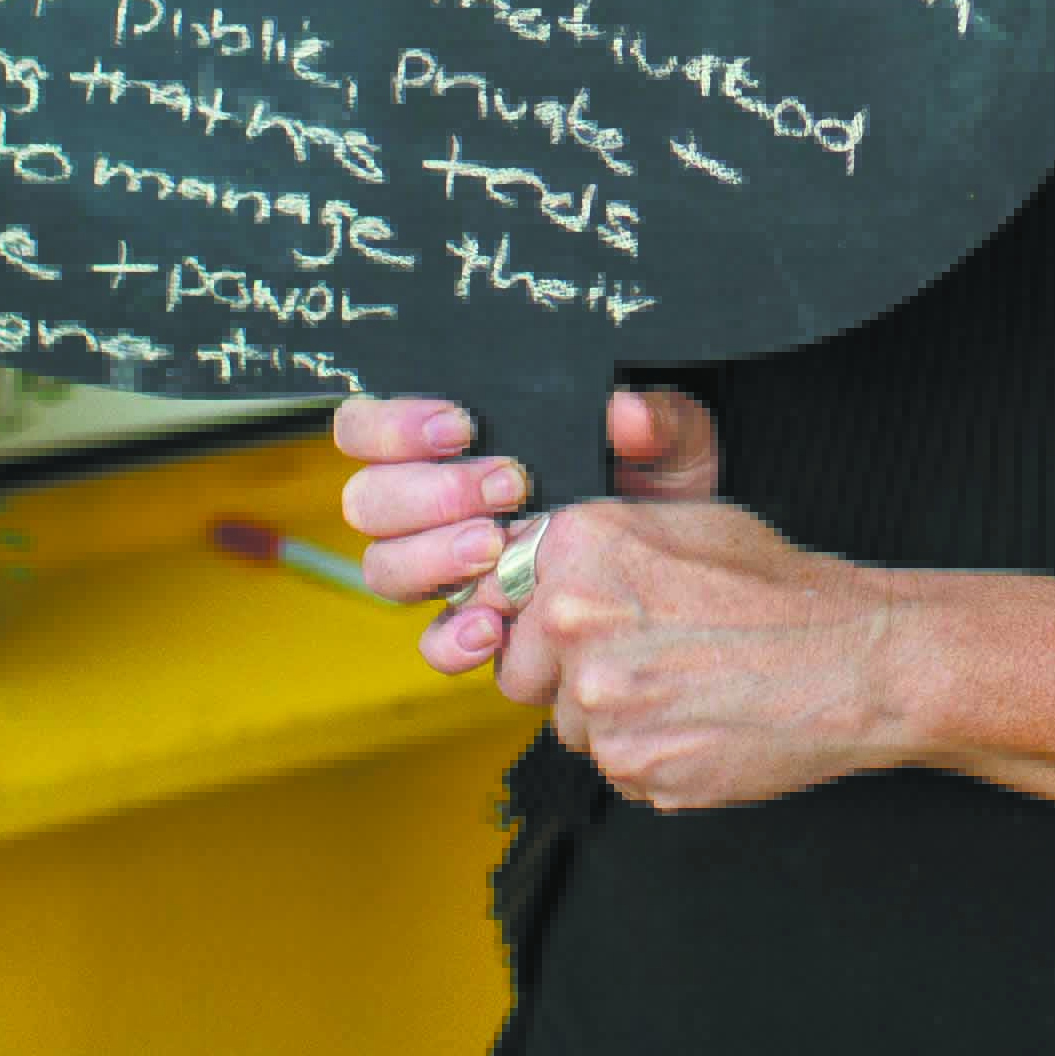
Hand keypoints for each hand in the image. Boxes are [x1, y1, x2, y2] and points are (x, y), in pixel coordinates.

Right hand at [333, 385, 719, 669]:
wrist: (687, 577)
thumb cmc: (664, 494)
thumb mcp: (674, 445)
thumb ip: (657, 419)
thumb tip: (627, 413)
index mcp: (458, 447)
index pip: (369, 429)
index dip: (394, 427)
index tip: (461, 428)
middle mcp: (434, 508)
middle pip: (367, 501)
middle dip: (431, 493)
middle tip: (506, 488)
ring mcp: (444, 572)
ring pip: (385, 568)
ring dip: (434, 558)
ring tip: (497, 550)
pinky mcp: (471, 628)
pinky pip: (431, 642)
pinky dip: (454, 636)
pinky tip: (494, 627)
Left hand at [499, 496, 908, 810]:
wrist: (851, 662)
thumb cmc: (782, 592)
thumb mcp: (686, 523)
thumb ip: (598, 546)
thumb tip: (541, 572)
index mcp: (582, 550)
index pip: (502, 595)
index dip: (537, 615)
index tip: (568, 628)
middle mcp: (576, 623)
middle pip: (523, 670)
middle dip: (566, 672)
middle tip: (640, 659)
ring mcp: (601, 704)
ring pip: (572, 726)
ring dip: (613, 717)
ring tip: (685, 687)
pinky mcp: (631, 768)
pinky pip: (616, 769)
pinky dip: (650, 755)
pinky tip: (699, 721)